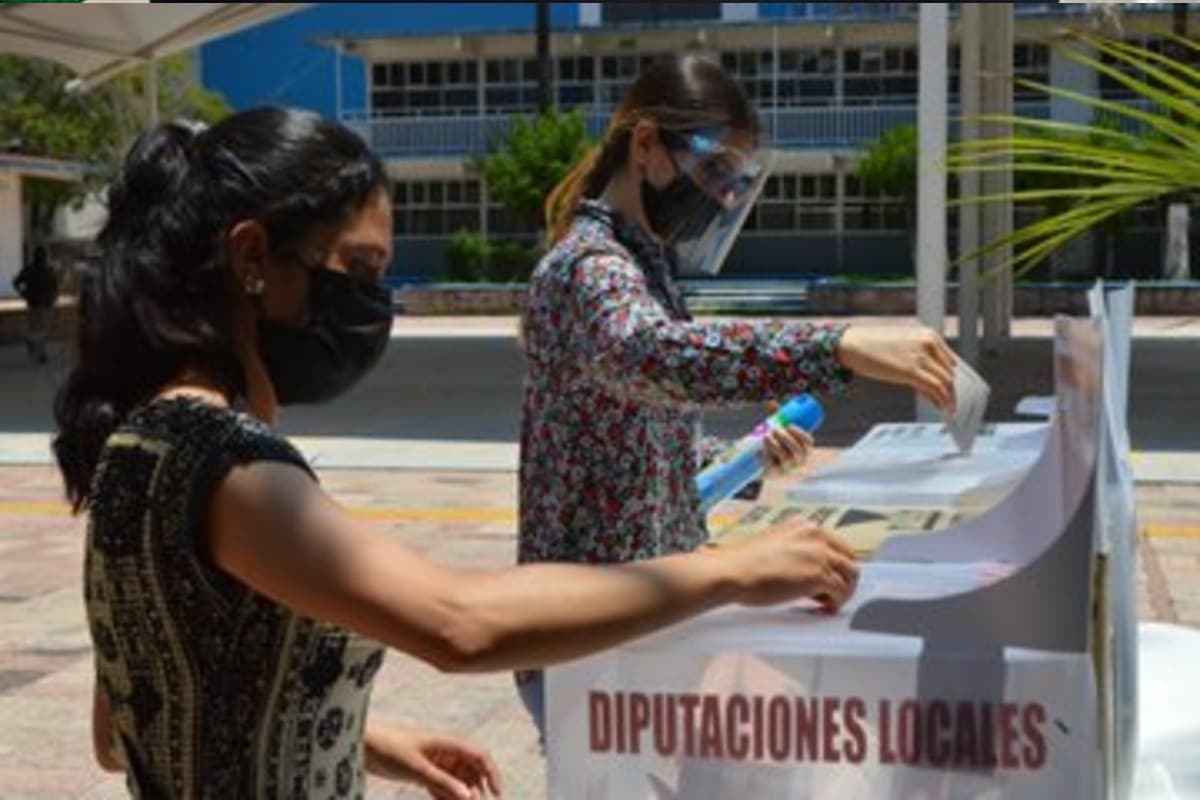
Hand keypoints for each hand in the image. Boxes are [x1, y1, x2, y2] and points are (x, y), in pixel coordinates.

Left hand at [365, 724, 502, 799]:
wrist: (363, 746)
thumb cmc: (389, 748)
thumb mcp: (416, 768)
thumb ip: (443, 782)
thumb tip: (469, 797)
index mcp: (448, 743)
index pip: (480, 756)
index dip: (492, 774)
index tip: (497, 795)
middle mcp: (445, 753)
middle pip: (471, 772)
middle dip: (476, 791)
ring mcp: (435, 764)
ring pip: (457, 783)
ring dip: (460, 797)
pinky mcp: (423, 774)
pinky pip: (442, 789)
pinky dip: (446, 799)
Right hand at [724, 518, 858, 610]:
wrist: (732, 571)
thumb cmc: (743, 563)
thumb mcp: (776, 545)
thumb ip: (797, 552)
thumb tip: (808, 573)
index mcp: (805, 525)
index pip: (837, 545)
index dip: (835, 566)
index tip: (830, 579)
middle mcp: (816, 535)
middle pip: (849, 559)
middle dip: (844, 579)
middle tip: (832, 595)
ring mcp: (819, 555)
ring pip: (850, 576)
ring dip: (842, 593)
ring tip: (827, 604)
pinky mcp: (818, 575)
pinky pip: (841, 592)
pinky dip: (836, 603)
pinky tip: (822, 609)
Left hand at [762, 403, 813, 478]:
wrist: (766, 464)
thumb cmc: (777, 443)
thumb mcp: (779, 430)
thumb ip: (777, 416)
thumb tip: (771, 402)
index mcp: (805, 448)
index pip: (808, 441)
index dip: (801, 434)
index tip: (789, 425)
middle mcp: (799, 460)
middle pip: (797, 450)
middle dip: (786, 439)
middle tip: (774, 430)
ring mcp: (788, 467)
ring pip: (784, 457)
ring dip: (775, 446)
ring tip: (765, 437)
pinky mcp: (775, 473)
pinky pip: (771, 466)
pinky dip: (764, 457)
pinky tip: (758, 452)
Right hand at [835, 326, 957, 414]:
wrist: (851, 344)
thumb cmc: (871, 346)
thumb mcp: (903, 348)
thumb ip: (920, 361)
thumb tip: (931, 382)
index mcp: (928, 335)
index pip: (951, 361)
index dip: (954, 379)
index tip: (955, 391)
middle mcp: (929, 343)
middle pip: (951, 372)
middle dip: (954, 390)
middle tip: (954, 404)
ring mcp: (921, 356)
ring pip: (946, 381)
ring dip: (950, 398)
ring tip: (950, 409)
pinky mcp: (911, 370)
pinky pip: (935, 387)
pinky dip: (943, 400)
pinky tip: (943, 408)